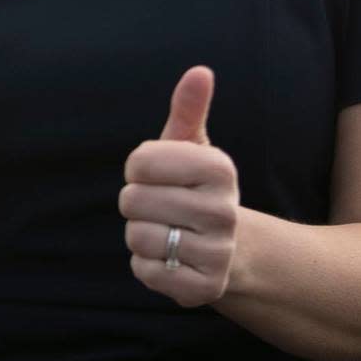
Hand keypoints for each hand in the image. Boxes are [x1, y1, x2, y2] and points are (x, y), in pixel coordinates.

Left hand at [119, 66, 239, 307]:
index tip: (156, 174)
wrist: (229, 249)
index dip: (137, 168)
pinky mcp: (204, 289)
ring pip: (136, 236)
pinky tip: (170, 257)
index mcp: (219, 168)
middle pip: (132, 200)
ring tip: (167, 230)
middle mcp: (224, 211)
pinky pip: (143, 270)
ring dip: (140, 233)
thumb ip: (188, 108)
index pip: (138, 162)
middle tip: (161, 205)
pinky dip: (146, 264)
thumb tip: (199, 71)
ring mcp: (217, 253)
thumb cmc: (193, 186)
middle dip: (136, 202)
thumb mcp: (190, 145)